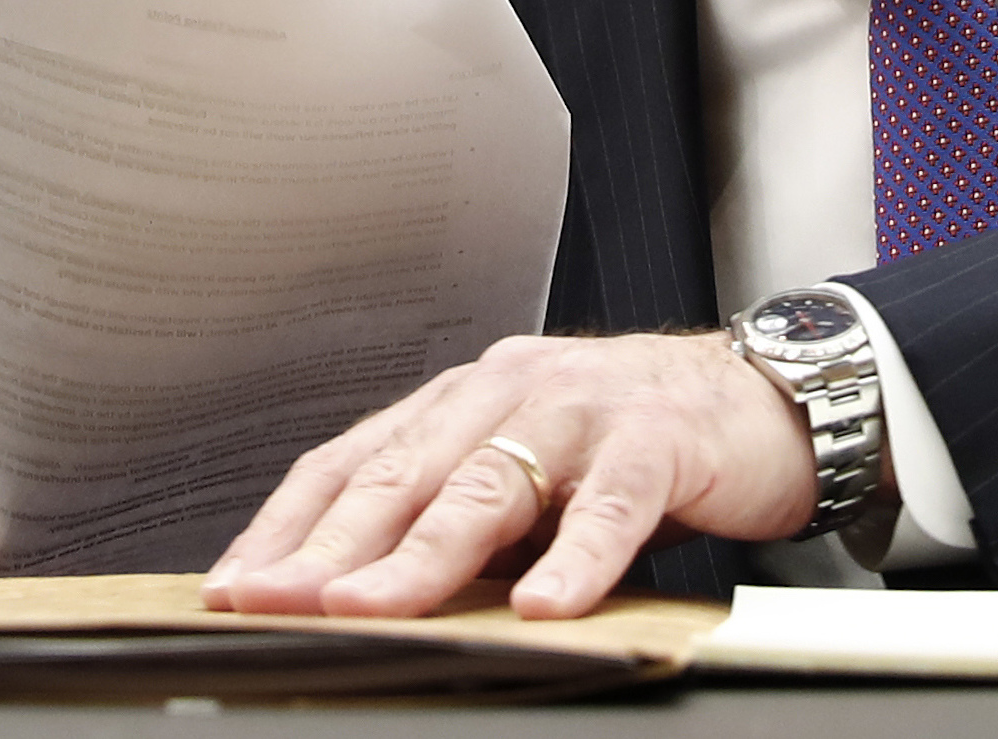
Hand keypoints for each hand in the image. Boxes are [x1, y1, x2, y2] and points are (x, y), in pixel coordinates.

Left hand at [205, 331, 814, 620]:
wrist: (764, 397)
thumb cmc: (632, 445)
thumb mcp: (528, 478)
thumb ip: (455, 521)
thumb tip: (356, 597)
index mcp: (463, 399)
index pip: (351, 461)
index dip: (286, 525)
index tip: (233, 587)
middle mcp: (508, 389)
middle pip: (403, 473)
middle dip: (329, 545)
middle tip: (274, 601)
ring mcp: (581, 408)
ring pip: (488, 484)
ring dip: (424, 555)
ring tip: (372, 609)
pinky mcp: (659, 441)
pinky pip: (610, 504)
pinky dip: (574, 558)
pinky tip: (544, 608)